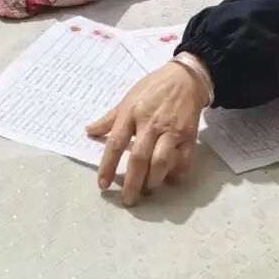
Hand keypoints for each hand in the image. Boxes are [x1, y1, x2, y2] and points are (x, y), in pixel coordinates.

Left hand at [85, 61, 207, 205]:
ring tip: (146, 189)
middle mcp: (150, 123)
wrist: (185, 78)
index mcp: (131, 113)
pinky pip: (183, 162)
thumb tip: (89, 131)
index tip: (102, 185)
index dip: (107, 166)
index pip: (116, 143)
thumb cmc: (152, 88)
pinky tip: (168, 180)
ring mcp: (171, 131)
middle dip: (132, 183)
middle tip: (127, 200)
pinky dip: (175, 175)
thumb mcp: (127, 98)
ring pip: (161, 162)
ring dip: (153, 181)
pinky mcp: (189, 137)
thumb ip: (109, 118)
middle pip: (139, 158)